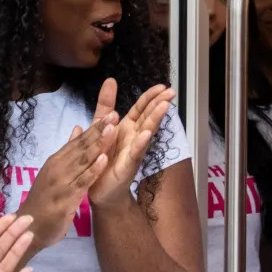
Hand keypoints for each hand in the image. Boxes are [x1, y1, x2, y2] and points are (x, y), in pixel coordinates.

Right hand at [23, 118, 116, 248]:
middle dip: (98, 131)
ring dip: (97, 144)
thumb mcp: (55, 174)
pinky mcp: (65, 198)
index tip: (110, 114)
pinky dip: (92, 170)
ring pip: (82, 161)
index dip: (94, 128)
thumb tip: (77, 128)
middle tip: (114, 115)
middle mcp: (57, 168)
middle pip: (80, 147)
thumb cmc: (44, 201)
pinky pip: (81, 182)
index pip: (77, 142)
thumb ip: (68, 153)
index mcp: (56, 162)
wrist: (28, 228)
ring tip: (112, 130)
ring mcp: (60, 182)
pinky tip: (104, 160)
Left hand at [90, 82, 173, 209]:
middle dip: (158, 104)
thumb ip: (105, 105)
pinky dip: (140, 143)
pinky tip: (147, 134)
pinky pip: (134, 152)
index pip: (140, 108)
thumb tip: (110, 81)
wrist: (100, 190)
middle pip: (147, 117)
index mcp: (126, 128)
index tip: (162, 86)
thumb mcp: (100, 126)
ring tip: (164, 106)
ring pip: (145, 132)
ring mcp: (133, 151)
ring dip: (155, 119)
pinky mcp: (127, 165)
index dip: (150, 97)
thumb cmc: (103, 159)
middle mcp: (133, 137)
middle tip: (171, 92)